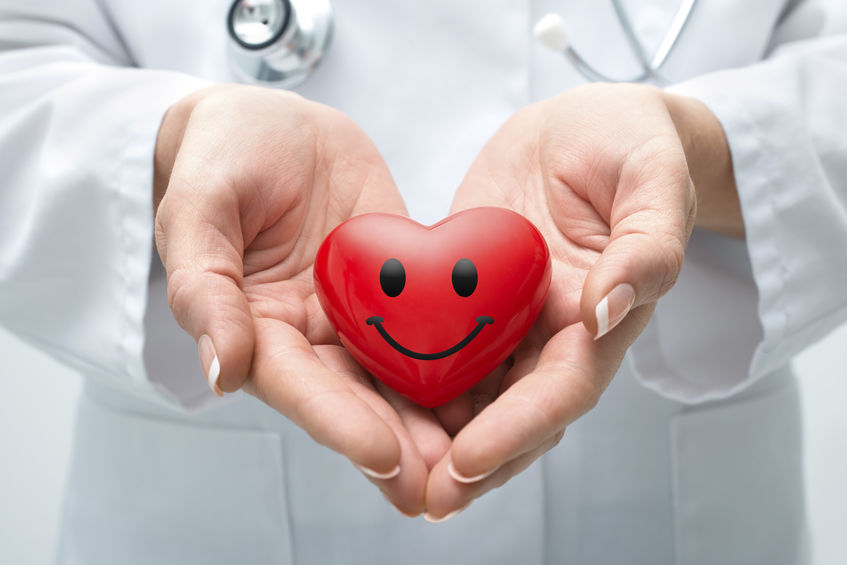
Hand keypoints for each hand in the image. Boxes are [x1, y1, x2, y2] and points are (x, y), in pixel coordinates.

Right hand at [154, 85, 449, 514]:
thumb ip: (205, 288)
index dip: (338, 422)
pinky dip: (458, 354)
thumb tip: (222, 372)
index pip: (298, 385)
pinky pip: (428, 319)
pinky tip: (499, 384)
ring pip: (397, 373)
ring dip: (436, 419)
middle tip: (446, 486)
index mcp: (255, 326)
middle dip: (400, 445)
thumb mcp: (198, 209)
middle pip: (355, 398)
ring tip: (480, 457)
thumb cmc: (217, 157)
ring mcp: (355, 311)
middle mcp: (308, 333)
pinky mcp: (396, 281)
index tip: (383, 456)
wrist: (267, 121)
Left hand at [423, 83, 737, 518]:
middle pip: (513, 412)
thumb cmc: (633, 148)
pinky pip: (440, 340)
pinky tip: (372, 398)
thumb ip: (646, 247)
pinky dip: (411, 375)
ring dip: (437, 436)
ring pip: (474, 391)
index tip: (469, 463)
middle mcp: (553, 331)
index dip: (517, 430)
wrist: (588, 129)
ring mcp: (508, 316)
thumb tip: (609, 309)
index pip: (561, 389)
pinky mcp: (469, 291)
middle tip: (424, 500)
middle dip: (472, 462)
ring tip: (388, 473)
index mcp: (601, 316)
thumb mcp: (653, 181)